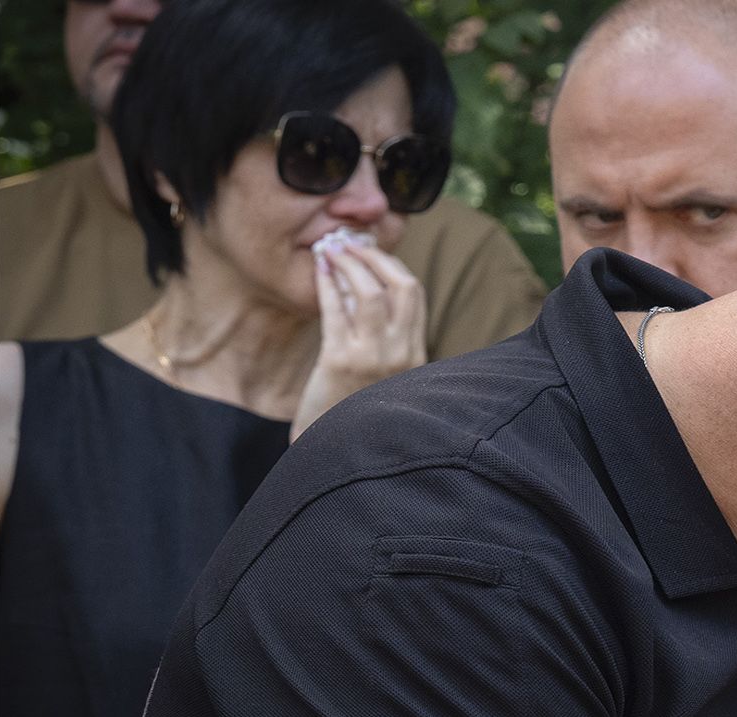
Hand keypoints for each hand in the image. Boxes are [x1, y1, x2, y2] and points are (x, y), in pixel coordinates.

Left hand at [292, 244, 427, 438]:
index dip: (392, 266)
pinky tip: (319, 271)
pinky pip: (337, 310)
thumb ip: (387, 341)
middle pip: (403, 286)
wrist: (335, 454)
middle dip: (376, 257)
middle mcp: (401, 354)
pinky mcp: (341, 362)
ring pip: (371, 292)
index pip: (415, 296)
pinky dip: (328, 284)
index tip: (372, 251)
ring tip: (332, 250)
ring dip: (350, 264)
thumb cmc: (354, 413)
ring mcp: (373, 358)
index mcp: (416, 356)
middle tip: (351, 242)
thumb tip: (367, 290)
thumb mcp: (384, 376)